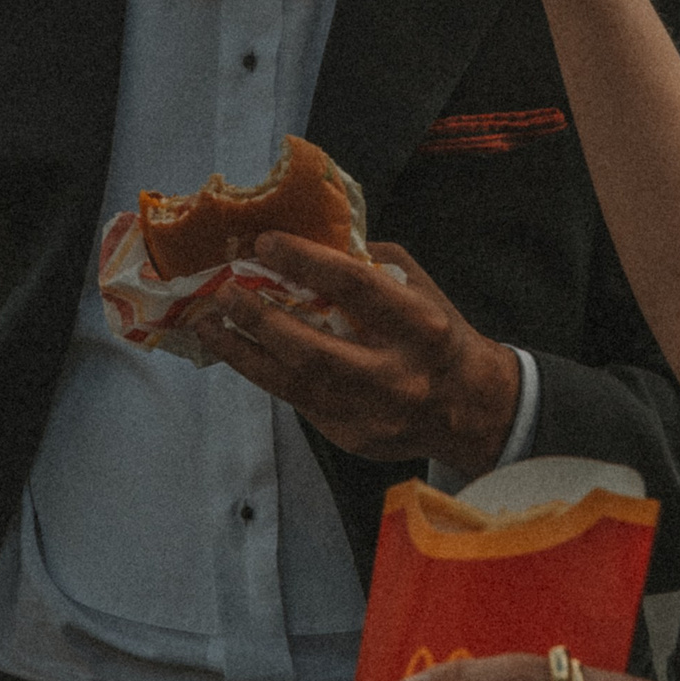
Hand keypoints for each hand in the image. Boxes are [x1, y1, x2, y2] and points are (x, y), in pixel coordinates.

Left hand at [200, 235, 522, 475]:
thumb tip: (308, 242)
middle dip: (260, 319)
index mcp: (421, 327)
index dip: (305, 262)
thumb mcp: (421, 289)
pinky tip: (243, 351)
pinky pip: (297, 401)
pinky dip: (267, 373)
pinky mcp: (350, 438)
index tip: (264, 242)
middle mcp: (396, 376)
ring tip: (209, 325)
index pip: (355, 288)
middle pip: (312, 350)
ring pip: (292, 386)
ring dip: (243, 353)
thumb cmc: (439, 336)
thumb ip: (370, 265)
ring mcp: (370, 415)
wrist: (470, 409)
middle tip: (224, 291)